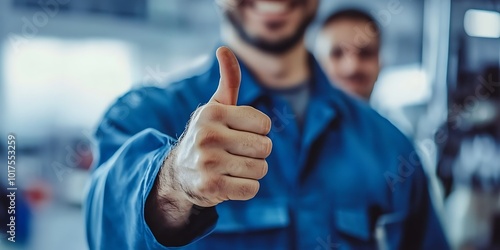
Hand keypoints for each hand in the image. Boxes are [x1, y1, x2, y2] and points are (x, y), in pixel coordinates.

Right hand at [167, 46, 272, 207]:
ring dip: (252, 172)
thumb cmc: (207, 135)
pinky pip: (251, 189)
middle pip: (265, 148)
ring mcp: (208, 162)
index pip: (265, 125)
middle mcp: (207, 135)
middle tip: (235, 153)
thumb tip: (224, 48)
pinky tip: (228, 182)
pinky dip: (246, 188)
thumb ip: (228, 80)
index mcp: (212, 112)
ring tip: (231, 167)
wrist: (179, 173)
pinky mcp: (210, 187)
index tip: (240, 134)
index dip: (258, 132)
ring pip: (260, 169)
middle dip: (256, 153)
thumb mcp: (215, 107)